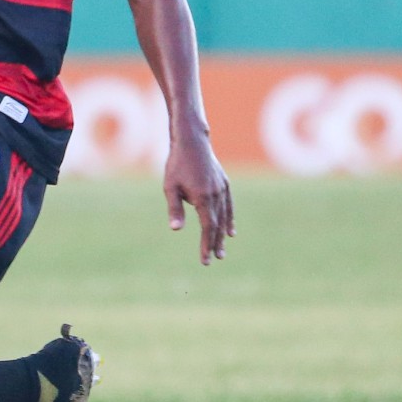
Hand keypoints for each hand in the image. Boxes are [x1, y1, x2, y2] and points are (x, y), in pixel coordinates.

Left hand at [164, 131, 233, 265]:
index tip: (205, 260)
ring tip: (222, 251)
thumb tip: (176, 229)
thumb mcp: (170, 187)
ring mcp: (222, 189)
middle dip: (215, 243)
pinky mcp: (224, 184)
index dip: (206, 245)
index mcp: (203, 198)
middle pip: (218, 225)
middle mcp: (216, 195)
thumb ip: (174, 209)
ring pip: (225, 217)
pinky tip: (230, 231)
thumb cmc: (177, 164)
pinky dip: (230, 220)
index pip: (207, 227)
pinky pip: (229, 206)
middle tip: (215, 259)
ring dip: (223, 235)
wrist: (192, 141)